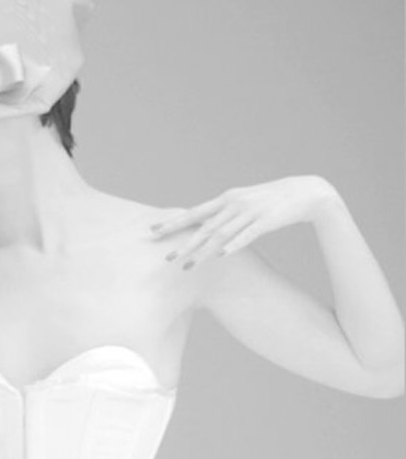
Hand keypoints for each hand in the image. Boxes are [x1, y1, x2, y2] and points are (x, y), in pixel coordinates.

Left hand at [150, 175, 338, 270]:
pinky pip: (247, 235)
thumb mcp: (243, 204)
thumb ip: (223, 214)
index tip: (153, 231)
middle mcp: (235, 203)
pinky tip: (220, 255)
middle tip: (166, 258)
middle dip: (183, 243)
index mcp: (226, 198)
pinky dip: (233, 245)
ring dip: (203, 251)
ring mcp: (251, 211)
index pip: (194, 212)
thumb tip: (202, 228)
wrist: (306, 192)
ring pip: (221, 234)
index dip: (174, 222)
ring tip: (188, 266)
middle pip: (203, 226)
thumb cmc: (270, 201)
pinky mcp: (267, 220)